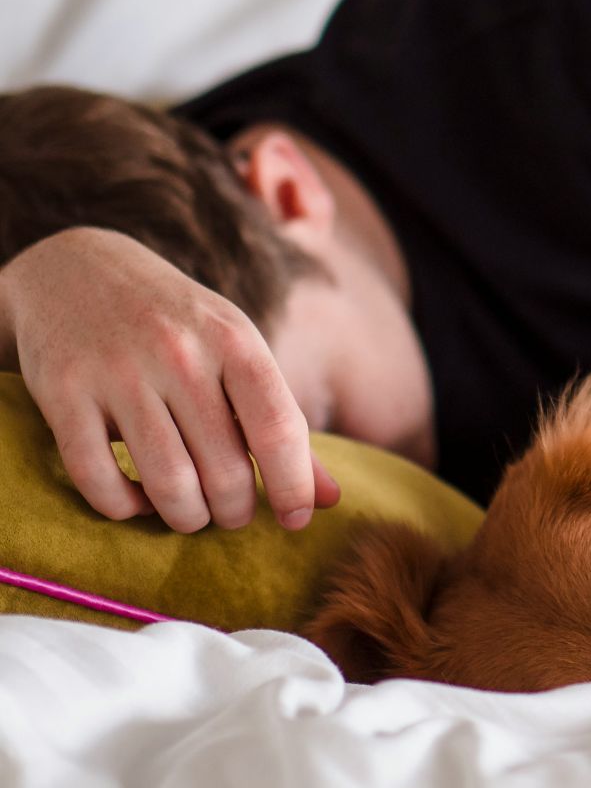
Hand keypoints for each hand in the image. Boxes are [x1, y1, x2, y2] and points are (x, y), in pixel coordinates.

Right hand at [0, 228, 339, 531]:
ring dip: (186, 517)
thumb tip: (331, 500)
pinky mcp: (62, 392)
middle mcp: (179, 354)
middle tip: (232, 514)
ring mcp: (117, 372)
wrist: (77, 267)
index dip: (293, 487)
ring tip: (192, 513)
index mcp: (234, 341)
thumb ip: (282, 424)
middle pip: (225, 471)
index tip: (295, 519)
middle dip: (235, 511)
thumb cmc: (179, 325)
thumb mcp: (238, 353)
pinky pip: (98, 479)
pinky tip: (136, 499)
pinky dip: (122, 507)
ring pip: (167, 483)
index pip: (279, 429)